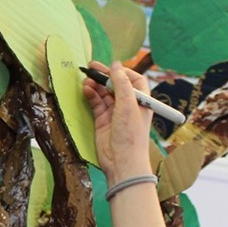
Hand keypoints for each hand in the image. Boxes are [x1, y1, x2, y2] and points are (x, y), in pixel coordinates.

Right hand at [83, 60, 154, 184]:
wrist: (122, 162)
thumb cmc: (131, 134)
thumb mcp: (128, 104)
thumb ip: (121, 83)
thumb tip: (116, 65)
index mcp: (141, 100)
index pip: (134, 80)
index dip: (123, 72)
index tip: (111, 68)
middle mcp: (129, 105)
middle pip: (116, 85)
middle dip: (104, 76)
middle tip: (90, 67)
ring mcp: (115, 113)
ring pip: (104, 93)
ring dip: (96, 85)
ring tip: (86, 80)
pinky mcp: (102, 121)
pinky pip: (96, 104)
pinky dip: (91, 96)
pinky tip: (86, 90)